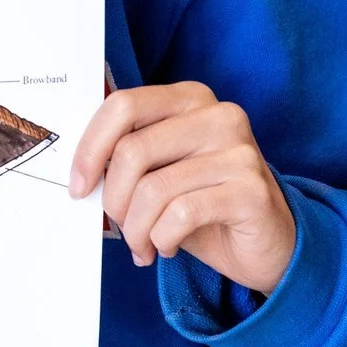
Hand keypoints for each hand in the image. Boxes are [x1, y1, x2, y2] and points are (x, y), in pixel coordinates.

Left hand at [69, 81, 296, 294]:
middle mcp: (219, 116)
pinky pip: (181, 215)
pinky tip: (168, 246)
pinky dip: (161, 239)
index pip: (124, 106)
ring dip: (137, 228)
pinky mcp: (251, 190)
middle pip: (132, 150)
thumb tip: (78, 169)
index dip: (90, 148)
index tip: (78, 185)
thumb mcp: (163, 172)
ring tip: (143, 244)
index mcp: (190, 99)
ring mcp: (239, 151)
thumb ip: (128, 157)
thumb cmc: (204, 206)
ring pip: (154, 188)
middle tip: (118, 226)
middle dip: (114, 199)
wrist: (269, 244)